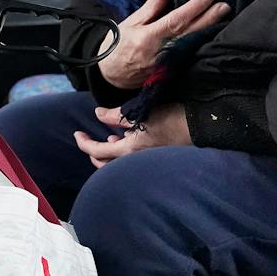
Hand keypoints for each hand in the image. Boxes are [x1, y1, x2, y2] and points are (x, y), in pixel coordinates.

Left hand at [74, 103, 190, 168]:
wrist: (200, 127)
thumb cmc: (171, 118)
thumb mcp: (140, 112)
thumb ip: (116, 116)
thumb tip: (98, 114)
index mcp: (129, 150)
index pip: (97, 151)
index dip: (84, 143)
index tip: (76, 133)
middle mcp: (135, 160)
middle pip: (106, 163)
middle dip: (94, 152)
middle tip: (88, 139)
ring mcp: (146, 160)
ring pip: (119, 162)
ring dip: (110, 151)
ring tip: (109, 136)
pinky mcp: (155, 156)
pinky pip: (132, 158)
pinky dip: (124, 150)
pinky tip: (128, 137)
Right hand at [99, 0, 229, 88]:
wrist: (110, 75)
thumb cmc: (119, 44)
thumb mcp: (133, 21)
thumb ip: (152, 4)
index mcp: (148, 38)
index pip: (176, 21)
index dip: (193, 9)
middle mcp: (161, 53)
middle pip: (190, 34)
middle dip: (209, 20)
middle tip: (224, 6)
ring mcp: (169, 65)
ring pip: (194, 47)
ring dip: (210, 32)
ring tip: (224, 19)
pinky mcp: (173, 73)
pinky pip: (191, 57)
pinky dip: (203, 46)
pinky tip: (213, 36)